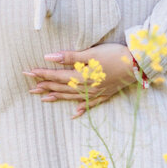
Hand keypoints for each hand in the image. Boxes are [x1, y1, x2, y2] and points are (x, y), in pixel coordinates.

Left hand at [23, 43, 137, 116]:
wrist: (138, 65)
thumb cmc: (115, 55)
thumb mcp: (91, 53)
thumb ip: (70, 56)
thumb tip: (49, 57)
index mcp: (82, 76)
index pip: (57, 75)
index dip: (42, 74)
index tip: (28, 72)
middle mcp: (87, 88)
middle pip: (62, 88)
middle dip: (45, 86)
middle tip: (30, 87)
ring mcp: (96, 93)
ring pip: (72, 97)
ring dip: (57, 97)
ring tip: (44, 99)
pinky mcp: (105, 94)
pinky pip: (90, 104)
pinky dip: (81, 109)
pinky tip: (75, 114)